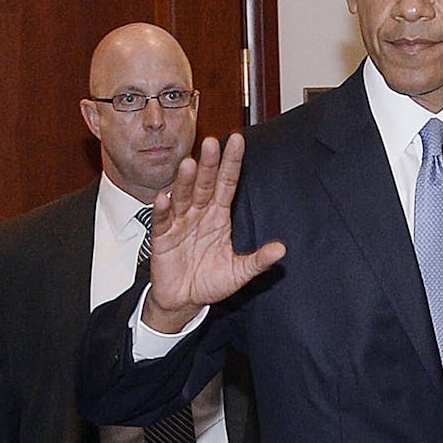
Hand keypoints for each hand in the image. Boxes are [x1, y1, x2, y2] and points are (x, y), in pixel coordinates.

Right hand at [141, 134, 285, 332]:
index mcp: (219, 215)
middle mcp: (199, 213)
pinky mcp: (162, 238)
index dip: (232, 163)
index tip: (238, 140)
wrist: (185, 301)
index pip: (227, 184)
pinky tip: (164, 197)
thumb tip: (282, 250)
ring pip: (182, 197)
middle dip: (209, 164)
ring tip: (188, 164)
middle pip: (204, 184)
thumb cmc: (211, 282)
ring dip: (184, 181)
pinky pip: (161, 221)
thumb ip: (259, 260)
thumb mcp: (239, 272)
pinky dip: (162, 209)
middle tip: (212, 143)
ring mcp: (179, 223)